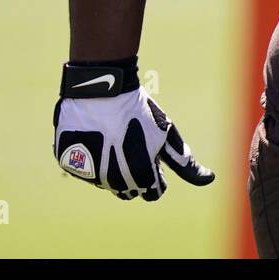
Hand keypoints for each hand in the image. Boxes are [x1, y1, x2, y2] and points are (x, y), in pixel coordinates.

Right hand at [53, 58, 214, 200]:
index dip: (157, 175)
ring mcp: (87, 172)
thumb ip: (186, 162)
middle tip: (134, 145)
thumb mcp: (166, 134)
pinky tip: (97, 134)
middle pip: (129, 190)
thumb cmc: (139, 110)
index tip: (153, 155)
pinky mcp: (68, 161)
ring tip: (115, 137)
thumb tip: (210, 179)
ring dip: (112, 168)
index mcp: (140, 176)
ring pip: (105, 182)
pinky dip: (91, 157)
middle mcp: (112, 180)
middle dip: (135, 174)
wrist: (101, 86)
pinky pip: (84, 169)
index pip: (153, 193)